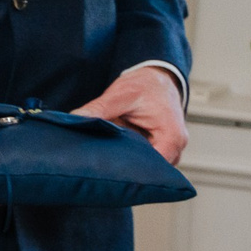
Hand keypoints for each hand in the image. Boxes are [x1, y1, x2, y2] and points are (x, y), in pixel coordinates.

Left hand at [74, 66, 188, 162]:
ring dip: (127, 163)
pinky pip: (144, 160)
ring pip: (147, 167)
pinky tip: (112, 154)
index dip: (129, 171)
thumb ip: (99, 109)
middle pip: (150, 172)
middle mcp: (175, 147)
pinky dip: (129, 156)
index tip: (105, 168)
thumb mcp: (120, 95)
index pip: (153, 168)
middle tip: (97, 167)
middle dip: (125, 169)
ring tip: (103, 160)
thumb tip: (75, 119)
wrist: (157, 79)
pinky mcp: (159, 149)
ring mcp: (169, 150)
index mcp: (172, 137)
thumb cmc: (145, 85)